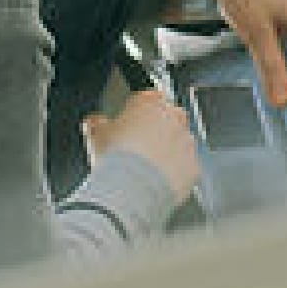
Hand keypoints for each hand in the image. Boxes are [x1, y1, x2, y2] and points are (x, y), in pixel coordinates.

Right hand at [83, 88, 199, 203]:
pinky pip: (187, 166)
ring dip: (168, 151)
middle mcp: (173, 116)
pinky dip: (177, 173)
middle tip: (141, 148)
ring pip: (179, 142)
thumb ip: (96, 124)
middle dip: (158, 129)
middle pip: (168, 117)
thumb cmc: (114, 158)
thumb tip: (92, 122)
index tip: (133, 125)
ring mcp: (186, 139)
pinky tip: (160, 183)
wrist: (133, 189)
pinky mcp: (194, 163)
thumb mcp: (97, 137)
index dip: (141, 113)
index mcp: (149, 102)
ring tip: (149, 170)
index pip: (150, 98)